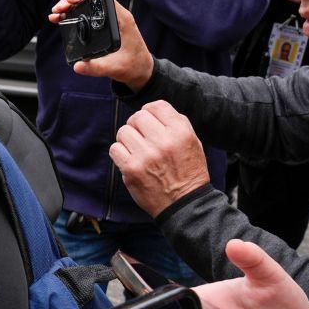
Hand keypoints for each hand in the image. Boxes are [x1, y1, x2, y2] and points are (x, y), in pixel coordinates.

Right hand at [49, 0, 154, 89]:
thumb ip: (96, 68)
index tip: (69, 2)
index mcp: (122, 20)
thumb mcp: (115, 69)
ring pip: (89, 3)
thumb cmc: (133, 66)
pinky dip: (75, 12)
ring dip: (71, 6)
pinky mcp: (106, 24)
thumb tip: (77, 66)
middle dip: (72, 0)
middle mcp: (117, 15)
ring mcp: (111, 18)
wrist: (142, 70)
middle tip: (57, 10)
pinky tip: (64, 18)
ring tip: (56, 14)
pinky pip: (89, 12)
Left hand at [109, 100, 209, 217]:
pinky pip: (115, 149)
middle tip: (142, 137)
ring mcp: (146, 155)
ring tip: (137, 150)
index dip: (149, 111)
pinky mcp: (131, 169)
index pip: (156, 105)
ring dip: (127, 140)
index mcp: (181, 132)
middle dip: (137, 125)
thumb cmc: (188, 172)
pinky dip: (120, 153)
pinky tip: (130, 160)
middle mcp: (163, 141)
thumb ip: (175, 123)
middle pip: (137, 117)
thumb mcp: (193, 142)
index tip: (149, 121)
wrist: (184, 203)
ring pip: (123, 132)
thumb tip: (151, 109)